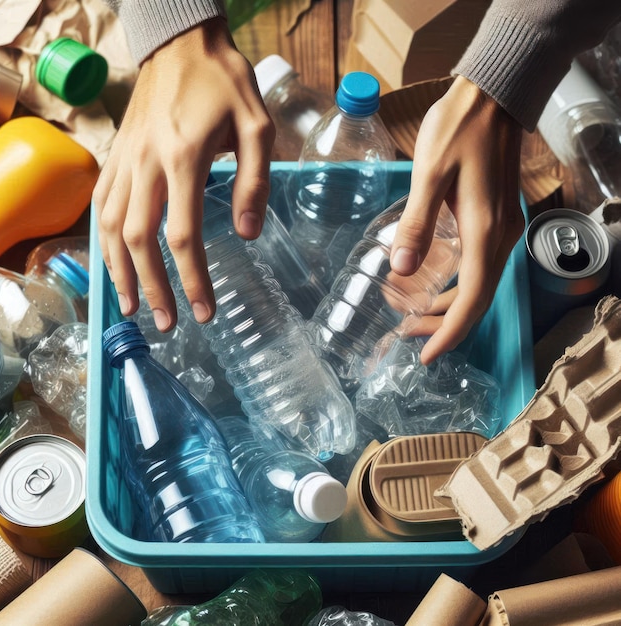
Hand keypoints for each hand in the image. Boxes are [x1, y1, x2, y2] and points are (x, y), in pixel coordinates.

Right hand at [93, 18, 274, 330]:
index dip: (193, 279)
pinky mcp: (116, 155)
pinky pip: (102, 205)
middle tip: (168, 324)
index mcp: (185, 158)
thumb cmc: (224, 83)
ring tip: (134, 307)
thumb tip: (247, 233)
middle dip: (154, 287)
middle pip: (141, 240)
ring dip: (121, 272)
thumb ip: (254, 181)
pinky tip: (115, 263)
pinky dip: (105, 240)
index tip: (204, 311)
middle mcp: (147, 163)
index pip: (184, 234)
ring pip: (112, 227)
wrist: (181, 43)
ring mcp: (125, 159)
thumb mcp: (257, 126)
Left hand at [390, 76, 524, 364]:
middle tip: (406, 336)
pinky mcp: (495, 218)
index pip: (472, 298)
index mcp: (485, 231)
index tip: (426, 356)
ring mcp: (502, 228)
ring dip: (448, 305)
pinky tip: (430, 283)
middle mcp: (501, 237)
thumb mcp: (428, 174)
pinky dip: (455, 283)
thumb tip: (402, 270)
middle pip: (476, 297)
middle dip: (443, 324)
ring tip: (412, 316)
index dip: (450, 332)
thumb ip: (417, 223)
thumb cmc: (459, 128)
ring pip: (478, 283)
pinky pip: (478, 266)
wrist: (493, 95)